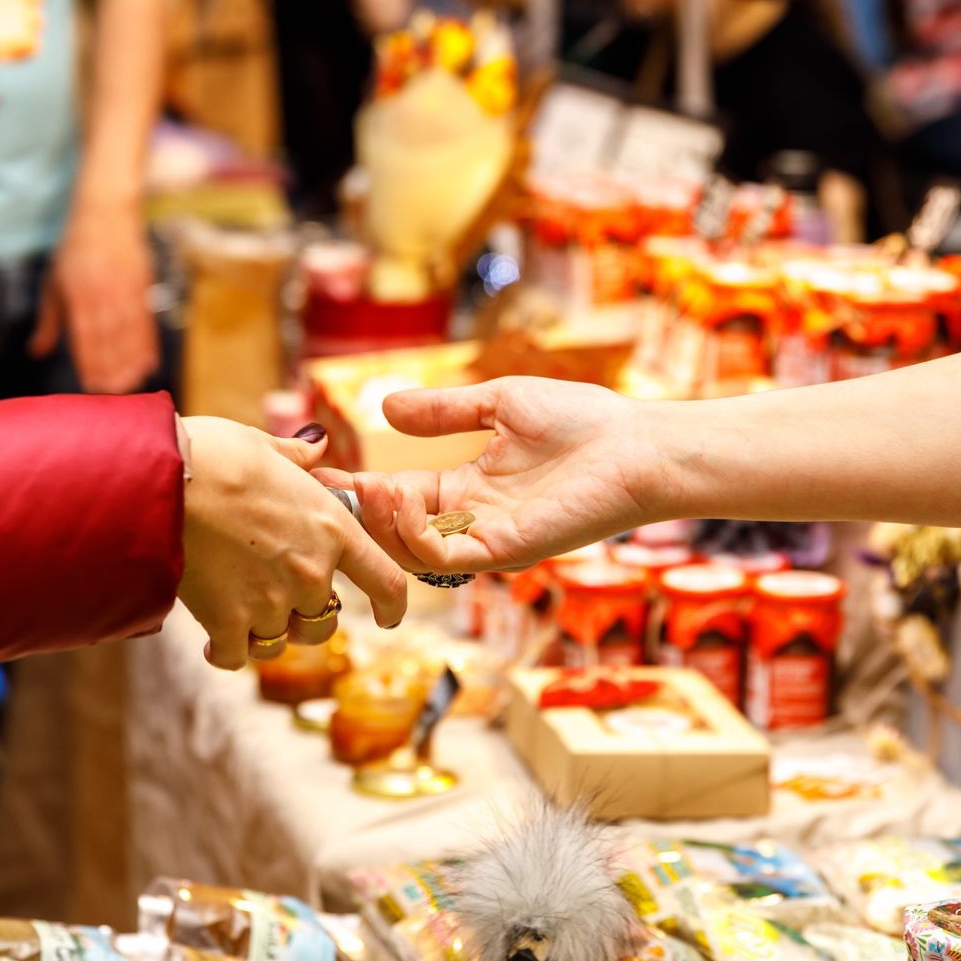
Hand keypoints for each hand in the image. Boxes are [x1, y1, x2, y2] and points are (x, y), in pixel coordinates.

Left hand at [31, 203, 159, 393]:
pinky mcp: (143, 286)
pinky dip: (148, 344)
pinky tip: (149, 363)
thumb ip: (48, 321)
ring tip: (132, 384)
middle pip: (110, 337)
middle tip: (113, 393)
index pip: (84, 333)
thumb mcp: (54, 283)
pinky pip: (147, 321)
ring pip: (130, 332)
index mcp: (78, 291)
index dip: (89, 361)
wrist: (106, 215)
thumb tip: (36, 353)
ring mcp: (126, 288)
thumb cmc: (74, 253)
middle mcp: (103, 291)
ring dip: (132, 361)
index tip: (90, 386)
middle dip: (112, 367)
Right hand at [179, 418, 407, 669]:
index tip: (388, 615)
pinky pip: (236, 656)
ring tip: (241, 611)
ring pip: (280, 641)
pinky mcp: (228, 621)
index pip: (386, 580)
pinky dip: (226, 652)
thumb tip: (315, 445)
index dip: (392, 604)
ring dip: (265, 631)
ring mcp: (271, 601)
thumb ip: (297, 457)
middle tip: (279, 598)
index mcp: (333, 529)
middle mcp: (311, 572)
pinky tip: (213, 640)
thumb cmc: (217, 455)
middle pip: (324, 623)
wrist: (166, 480)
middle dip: (306, 616)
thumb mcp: (267, 447)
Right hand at [324, 378, 662, 573]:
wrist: (639, 446)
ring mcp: (488, 540)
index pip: (399, 498)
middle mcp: (472, 522)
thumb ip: (444, 411)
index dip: (361, 488)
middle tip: (326, 489)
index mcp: (468, 490)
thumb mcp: (499, 404)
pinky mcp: (507, 550)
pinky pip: (446, 557)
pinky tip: (401, 497)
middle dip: (359, 514)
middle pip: (396, 533)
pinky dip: (414, 534)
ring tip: (368, 486)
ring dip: (382, 522)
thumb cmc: (584, 421)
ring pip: (412, 552)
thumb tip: (386, 406)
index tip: (321, 472)